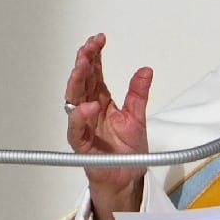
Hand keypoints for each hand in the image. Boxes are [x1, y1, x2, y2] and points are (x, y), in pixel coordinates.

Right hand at [64, 34, 153, 219]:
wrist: (127, 179)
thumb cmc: (127, 151)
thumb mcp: (137, 116)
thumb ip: (138, 94)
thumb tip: (145, 70)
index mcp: (100, 101)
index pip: (94, 73)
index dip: (95, 55)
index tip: (100, 39)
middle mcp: (89, 111)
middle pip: (81, 81)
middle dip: (84, 62)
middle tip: (90, 47)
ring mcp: (84, 127)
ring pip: (73, 99)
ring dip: (76, 81)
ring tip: (83, 65)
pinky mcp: (83, 146)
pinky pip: (77, 130)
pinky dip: (80, 117)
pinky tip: (88, 105)